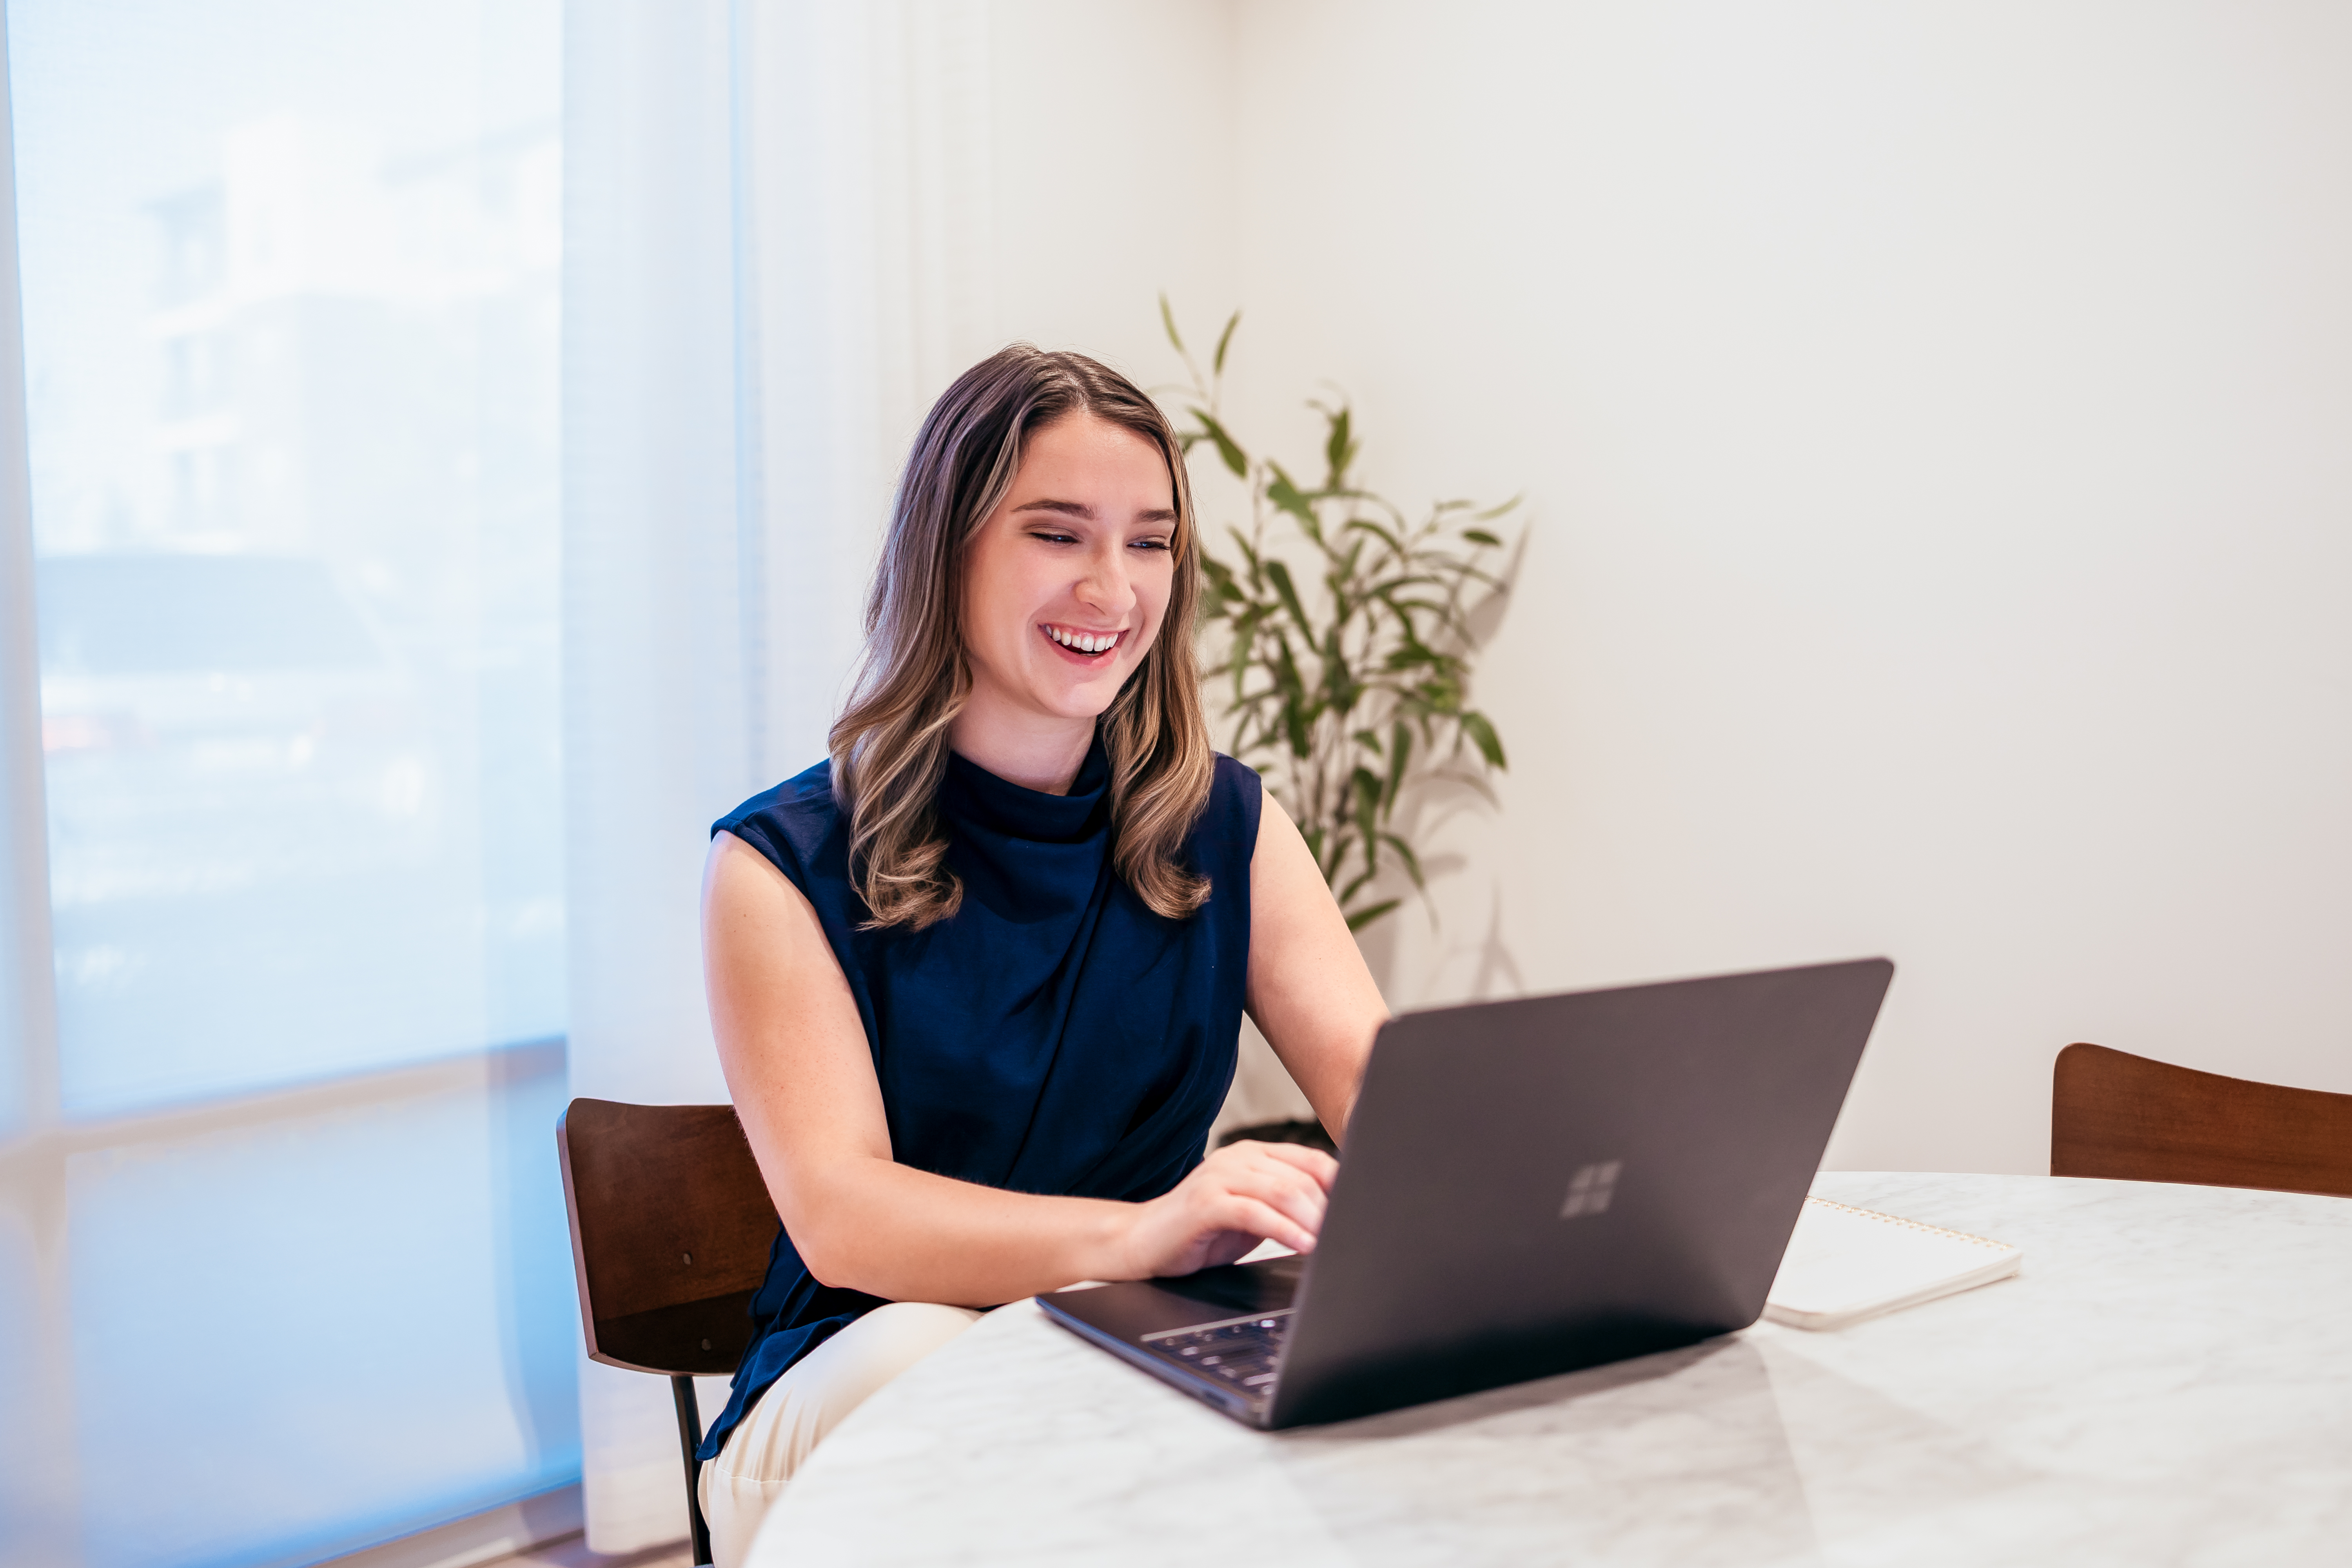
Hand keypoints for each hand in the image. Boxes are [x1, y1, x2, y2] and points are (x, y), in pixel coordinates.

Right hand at [1111, 1139, 1339, 1278]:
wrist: (1143, 1242)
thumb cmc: (1201, 1232)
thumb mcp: (1253, 1214)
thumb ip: (1286, 1206)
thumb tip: (1336, 1217)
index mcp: (1254, 1154)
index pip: (1311, 1161)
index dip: (1340, 1186)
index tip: (1359, 1214)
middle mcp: (1238, 1157)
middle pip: (1301, 1177)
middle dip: (1329, 1209)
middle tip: (1346, 1235)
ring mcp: (1219, 1177)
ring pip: (1282, 1190)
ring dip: (1312, 1220)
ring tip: (1329, 1244)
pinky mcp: (1205, 1202)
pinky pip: (1254, 1212)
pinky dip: (1284, 1230)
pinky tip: (1302, 1246)